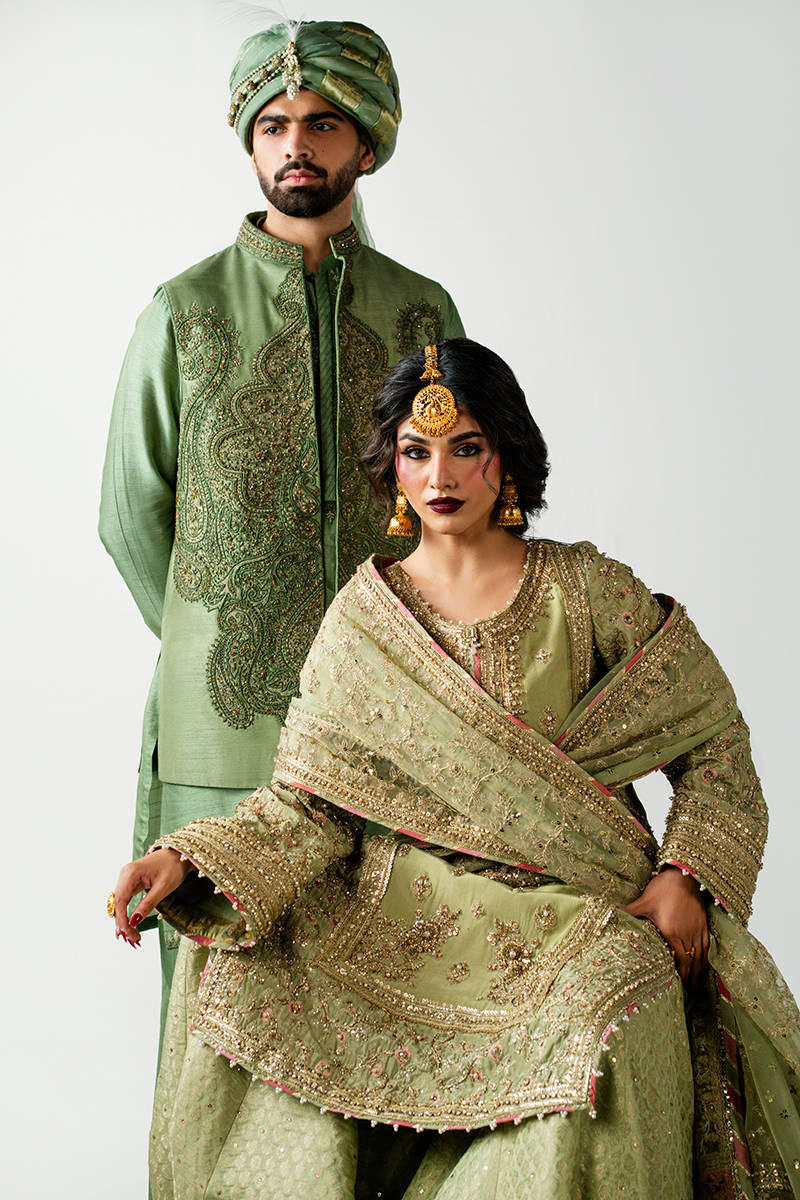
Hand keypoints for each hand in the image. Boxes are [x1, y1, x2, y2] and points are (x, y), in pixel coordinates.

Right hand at [113, 848, 194, 946]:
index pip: (120, 901)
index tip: (129, 934)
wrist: (178, 853)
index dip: (122, 920)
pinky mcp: (130, 882)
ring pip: (120, 903)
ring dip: (124, 920)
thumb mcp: (163, 887)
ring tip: (133, 936)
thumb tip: (134, 922)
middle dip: (123, 923)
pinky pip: (125, 900)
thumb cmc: (173, 867)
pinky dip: (127, 913)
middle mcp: (124, 874)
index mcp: (130, 873)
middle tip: (134, 939)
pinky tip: (131, 925)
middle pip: (117, 904)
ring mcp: (126, 878)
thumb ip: (148, 904)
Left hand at [622, 866, 708, 987]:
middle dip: (689, 980)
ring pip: (700, 958)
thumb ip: (629, 912)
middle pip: (690, 963)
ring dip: (697, 973)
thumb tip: (610, 915)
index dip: (679, 976)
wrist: (684, 875)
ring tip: (694, 987)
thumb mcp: (644, 901)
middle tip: (686, 994)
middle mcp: (687, 934)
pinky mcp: (703, 925)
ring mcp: (697, 930)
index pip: (679, 961)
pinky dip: (705, 960)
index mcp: (672, 932)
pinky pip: (706, 948)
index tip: (676, 989)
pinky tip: (702, 967)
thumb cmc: (663, 887)